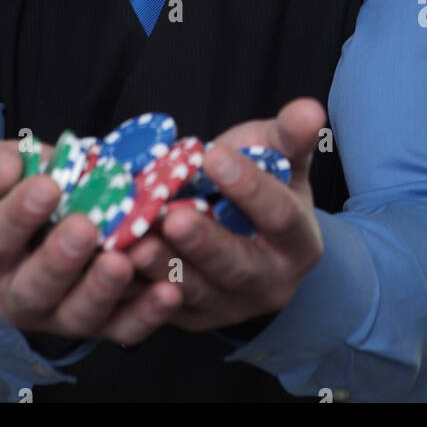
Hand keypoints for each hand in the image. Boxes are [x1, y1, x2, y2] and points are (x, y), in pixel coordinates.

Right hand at [0, 139, 182, 344]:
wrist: (56, 225)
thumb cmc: (27, 192)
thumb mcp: (1, 173)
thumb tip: (5, 170)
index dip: (18, 215)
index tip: (47, 186)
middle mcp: (19, 296)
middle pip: (34, 288)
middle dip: (59, 260)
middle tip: (84, 228)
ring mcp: (62, 316)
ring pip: (79, 314)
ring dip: (103, 290)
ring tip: (123, 261)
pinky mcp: (104, 326)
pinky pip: (124, 328)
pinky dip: (147, 313)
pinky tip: (168, 291)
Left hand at [128, 98, 325, 331]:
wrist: (243, 230)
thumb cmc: (261, 181)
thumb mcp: (277, 156)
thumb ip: (290, 135)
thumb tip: (309, 109)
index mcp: (298, 242)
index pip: (279, 216)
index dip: (249, 187)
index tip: (213, 155)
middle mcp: (270, 282)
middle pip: (236, 265)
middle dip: (203, 242)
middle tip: (173, 217)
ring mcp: (230, 305)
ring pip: (195, 290)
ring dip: (163, 267)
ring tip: (135, 243)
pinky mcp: (192, 317)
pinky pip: (163, 307)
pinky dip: (138, 287)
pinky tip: (116, 262)